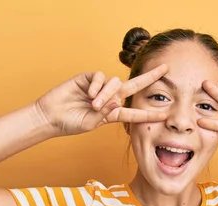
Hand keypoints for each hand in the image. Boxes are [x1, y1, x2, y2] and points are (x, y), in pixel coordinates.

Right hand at [35, 64, 168, 135]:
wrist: (51, 116)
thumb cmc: (70, 123)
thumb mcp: (90, 124)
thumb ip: (105, 114)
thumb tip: (116, 101)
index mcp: (113, 113)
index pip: (135, 113)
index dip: (149, 114)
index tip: (165, 115)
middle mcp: (109, 98)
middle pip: (134, 86)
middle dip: (150, 77)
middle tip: (166, 69)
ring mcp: (100, 87)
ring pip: (115, 83)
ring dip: (106, 94)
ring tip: (93, 104)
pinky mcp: (88, 78)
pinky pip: (100, 77)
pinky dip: (97, 86)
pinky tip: (88, 94)